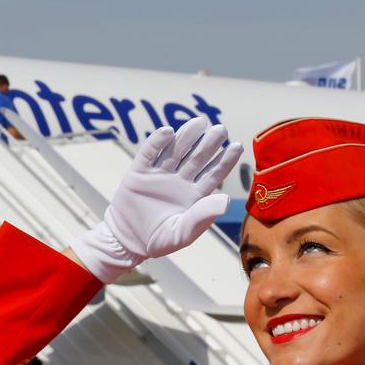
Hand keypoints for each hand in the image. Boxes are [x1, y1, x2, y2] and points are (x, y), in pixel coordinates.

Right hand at [69, 118, 242, 283]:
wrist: (127, 241)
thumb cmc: (159, 240)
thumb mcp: (182, 233)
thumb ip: (202, 217)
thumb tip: (226, 200)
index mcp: (194, 195)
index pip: (213, 173)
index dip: (225, 160)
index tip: (237, 146)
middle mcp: (179, 180)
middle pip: (197, 158)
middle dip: (209, 143)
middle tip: (220, 130)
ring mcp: (159, 174)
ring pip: (175, 150)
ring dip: (187, 136)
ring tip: (199, 123)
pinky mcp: (139, 172)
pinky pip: (148, 153)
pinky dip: (157, 142)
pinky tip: (167, 132)